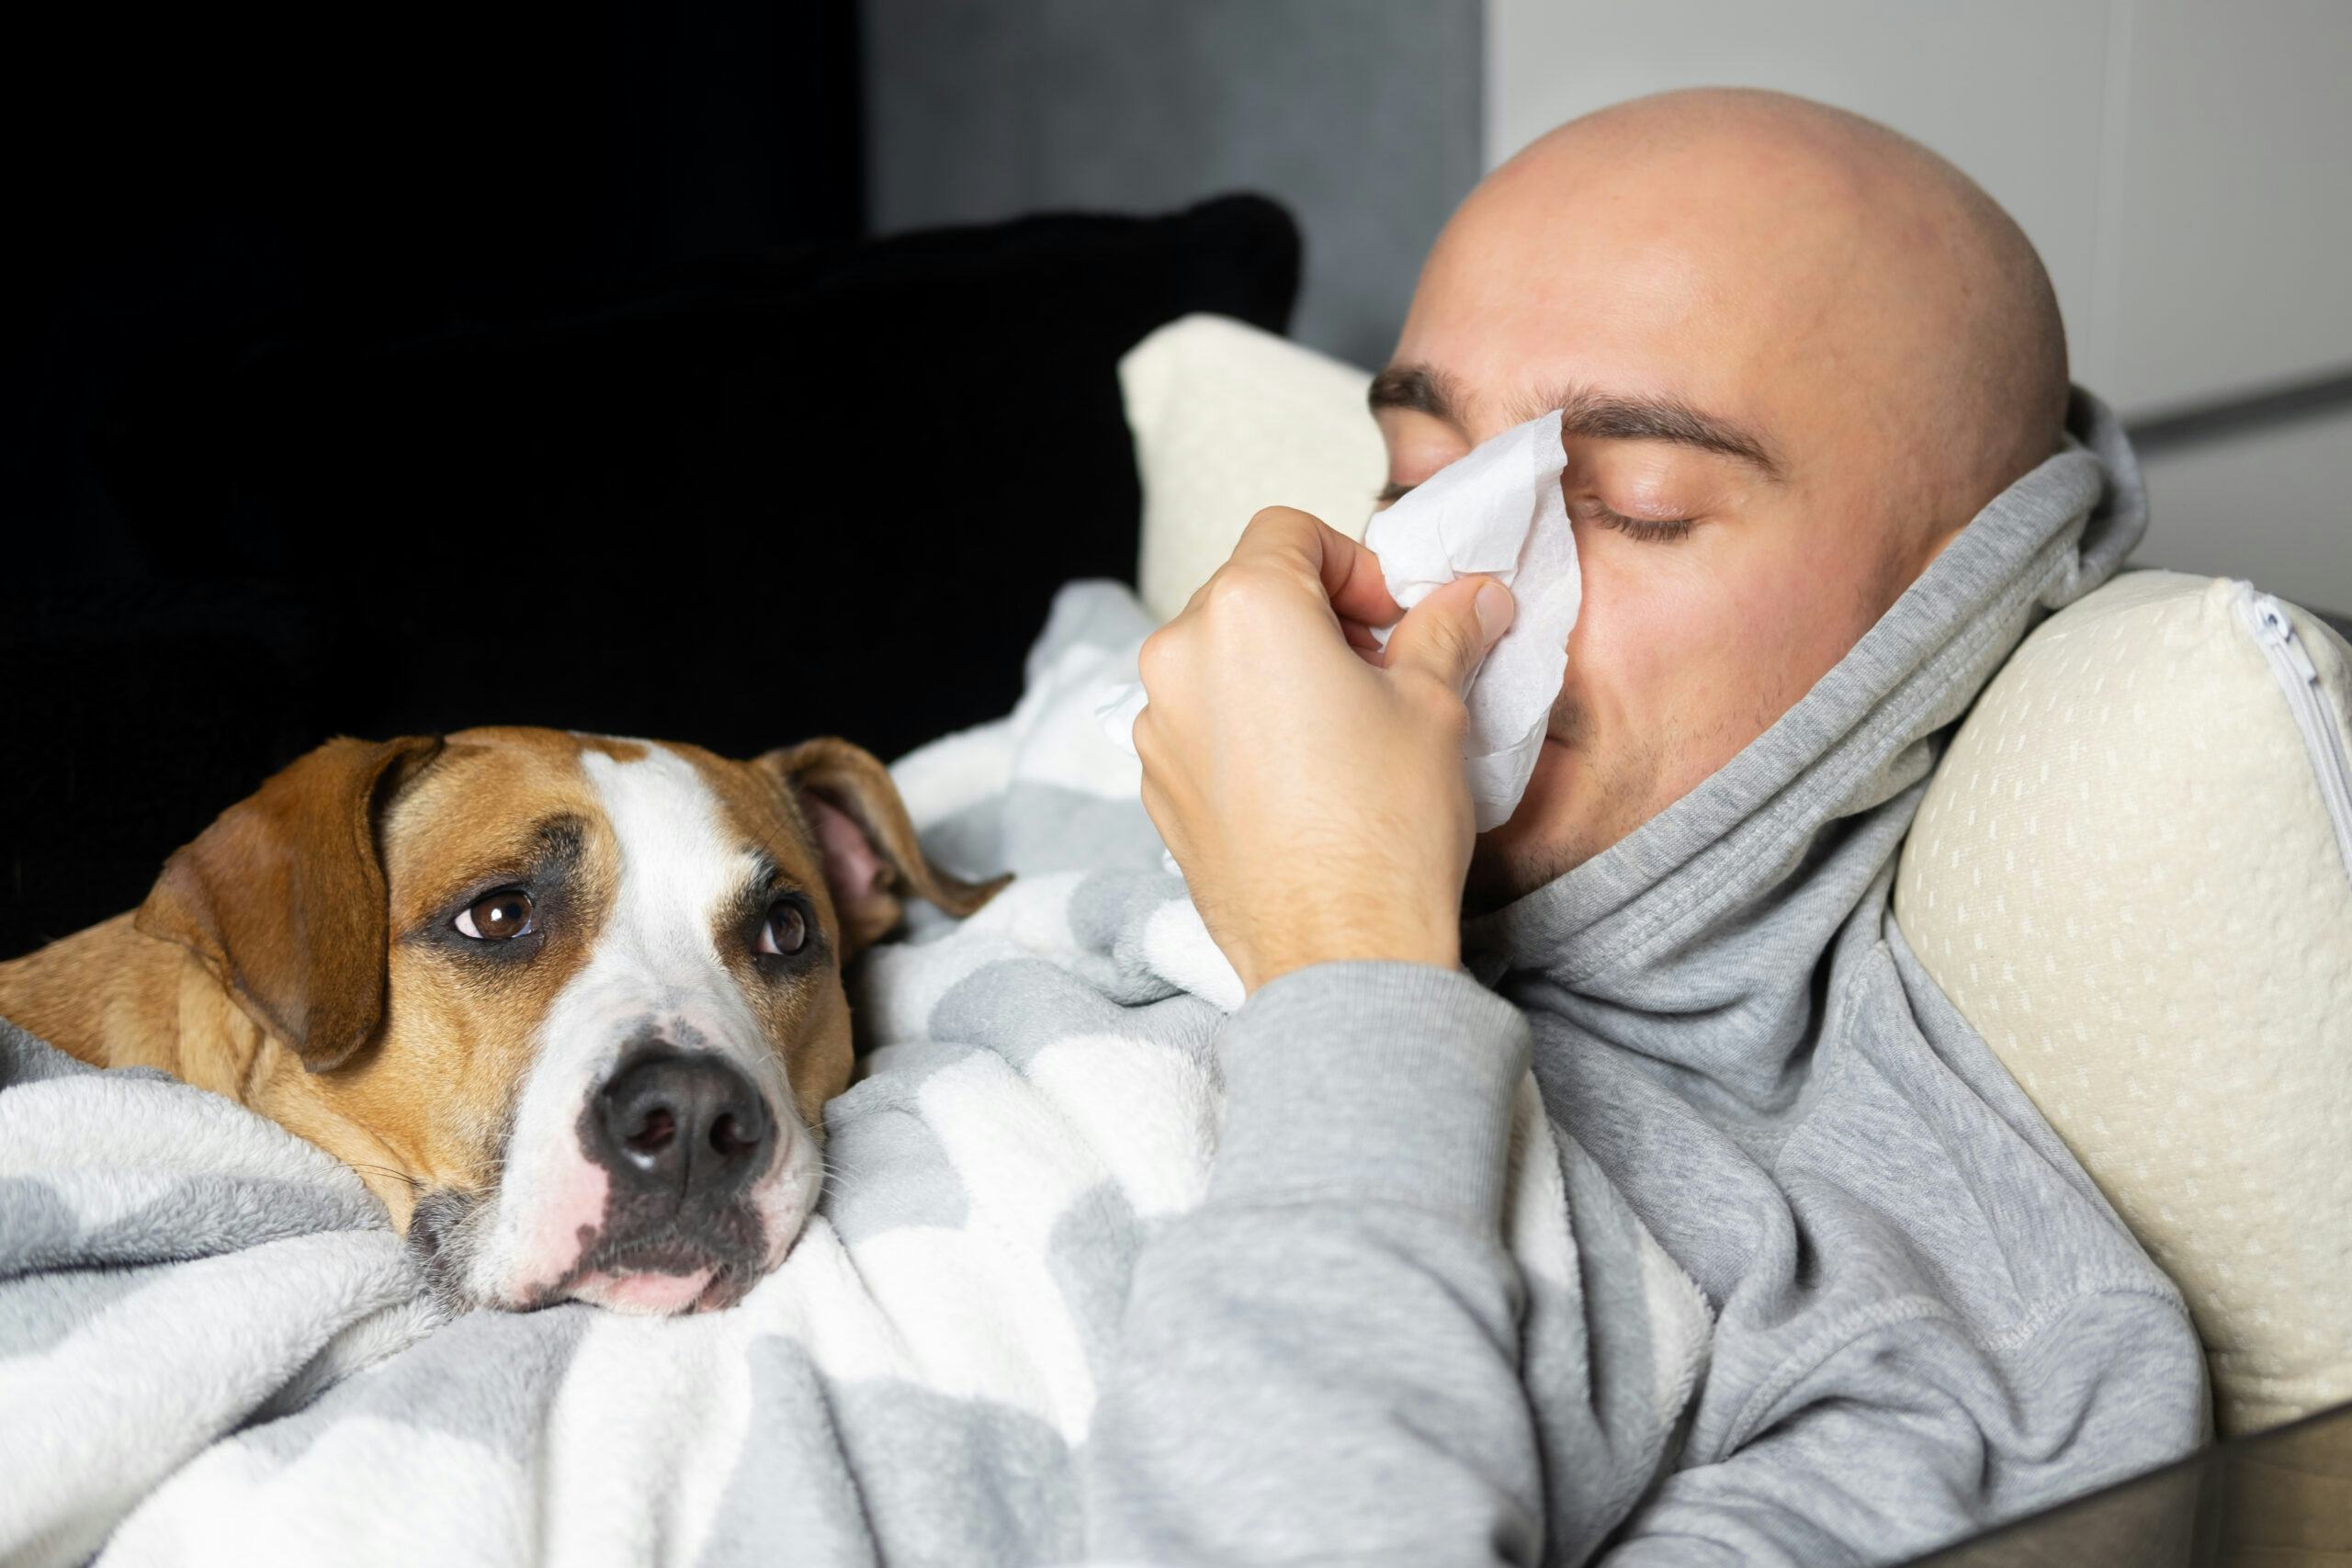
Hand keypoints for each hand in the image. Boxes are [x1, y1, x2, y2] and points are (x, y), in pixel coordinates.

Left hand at [1133, 506, 1514, 992]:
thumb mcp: (1434, 707)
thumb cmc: (1383, 832)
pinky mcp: (1155, 785)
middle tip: (1383, 668)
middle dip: (1318, 616)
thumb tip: (1471, 598)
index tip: (1391, 614)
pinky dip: (1247, 727)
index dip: (1352, 562)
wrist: (1340, 953)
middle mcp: (1180, 658)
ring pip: (1220, 660)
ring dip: (1278, 672)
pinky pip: (1201, 723)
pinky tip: (1306, 779)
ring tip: (1346, 730)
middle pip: (1248, 592)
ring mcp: (1157, 726)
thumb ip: (1445, 630)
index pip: (1289, 531)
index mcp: (1246, 612)